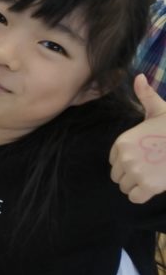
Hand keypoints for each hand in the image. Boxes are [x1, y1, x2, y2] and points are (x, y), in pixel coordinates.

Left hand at [110, 75, 165, 202]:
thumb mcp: (160, 110)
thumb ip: (145, 96)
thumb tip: (138, 77)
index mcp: (122, 142)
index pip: (114, 160)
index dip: (128, 161)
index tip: (145, 157)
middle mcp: (124, 157)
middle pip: (117, 175)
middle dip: (131, 174)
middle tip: (151, 167)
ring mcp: (135, 172)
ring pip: (124, 187)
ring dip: (137, 185)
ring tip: (153, 175)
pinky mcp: (147, 185)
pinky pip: (134, 197)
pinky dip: (142, 195)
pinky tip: (154, 187)